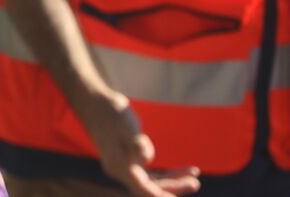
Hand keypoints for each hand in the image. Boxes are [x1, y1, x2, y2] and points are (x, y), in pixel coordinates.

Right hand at [71, 88, 200, 195]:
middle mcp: (121, 171)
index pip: (143, 189)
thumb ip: (137, 143)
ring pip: (152, 182)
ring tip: (194, 174)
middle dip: (173, 187)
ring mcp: (125, 167)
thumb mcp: (126, 124)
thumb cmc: (110, 112)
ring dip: (173, 181)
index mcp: (119, 166)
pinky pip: (150, 174)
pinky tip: (180, 170)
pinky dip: (166, 173)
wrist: (94, 102)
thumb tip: (146, 159)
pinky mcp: (128, 160)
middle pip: (150, 188)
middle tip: (195, 183)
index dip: (161, 196)